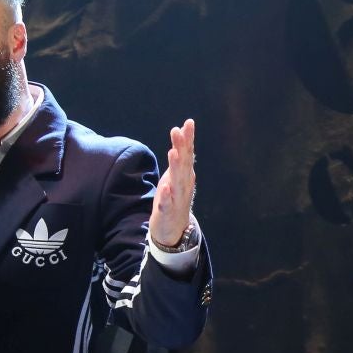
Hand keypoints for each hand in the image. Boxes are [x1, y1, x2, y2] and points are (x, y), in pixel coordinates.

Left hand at [149, 118, 195, 247]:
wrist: (173, 229)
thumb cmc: (173, 198)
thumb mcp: (176, 175)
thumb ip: (179, 155)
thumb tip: (181, 131)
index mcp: (185, 174)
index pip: (187, 154)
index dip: (188, 138)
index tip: (188, 123)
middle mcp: (184, 184)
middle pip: (183, 163)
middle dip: (182, 147)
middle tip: (179, 131)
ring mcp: (177, 198)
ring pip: (176, 181)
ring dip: (175, 167)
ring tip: (172, 153)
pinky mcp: (167, 212)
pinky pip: (167, 203)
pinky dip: (166, 196)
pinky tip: (164, 187)